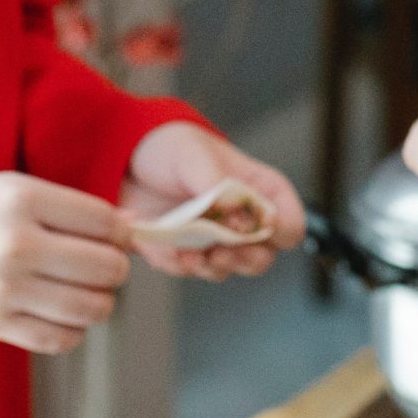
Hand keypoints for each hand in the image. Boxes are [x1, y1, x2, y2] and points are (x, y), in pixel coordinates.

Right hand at [0, 172, 133, 354]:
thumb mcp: (13, 189)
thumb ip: (72, 208)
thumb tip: (133, 230)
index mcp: (21, 199)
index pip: (104, 222)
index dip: (121, 232)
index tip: (114, 236)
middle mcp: (15, 244)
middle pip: (105, 267)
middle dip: (115, 268)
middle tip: (102, 265)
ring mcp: (3, 289)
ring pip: (90, 308)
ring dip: (100, 302)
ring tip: (84, 291)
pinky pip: (59, 339)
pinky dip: (73, 330)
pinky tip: (61, 313)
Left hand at [122, 121, 306, 279]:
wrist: (127, 161)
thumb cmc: (173, 148)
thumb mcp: (194, 154)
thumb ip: (216, 182)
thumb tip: (234, 210)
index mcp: (261, 191)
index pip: (290, 224)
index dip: (278, 232)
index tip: (252, 226)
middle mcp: (243, 220)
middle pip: (263, 257)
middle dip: (242, 259)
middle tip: (220, 250)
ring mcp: (215, 240)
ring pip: (227, 269)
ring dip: (208, 265)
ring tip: (188, 252)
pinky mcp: (187, 253)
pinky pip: (188, 270)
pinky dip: (177, 263)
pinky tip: (166, 247)